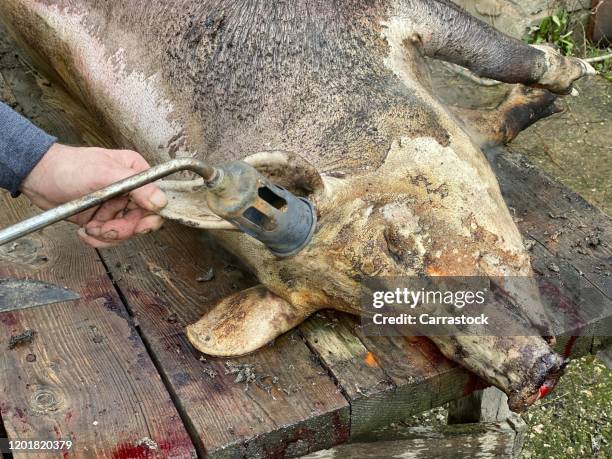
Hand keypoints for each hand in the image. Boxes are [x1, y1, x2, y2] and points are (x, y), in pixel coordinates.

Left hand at [21, 143, 166, 247]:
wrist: (38, 177)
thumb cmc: (69, 167)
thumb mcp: (105, 174)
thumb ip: (137, 187)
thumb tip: (162, 202)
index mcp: (137, 173)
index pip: (157, 199)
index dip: (149, 215)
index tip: (137, 224)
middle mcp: (130, 190)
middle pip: (143, 219)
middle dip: (124, 229)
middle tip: (107, 228)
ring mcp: (117, 205)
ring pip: (127, 231)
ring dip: (108, 235)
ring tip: (91, 227)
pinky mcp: (103, 218)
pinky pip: (111, 236)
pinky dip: (99, 239)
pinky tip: (86, 231)